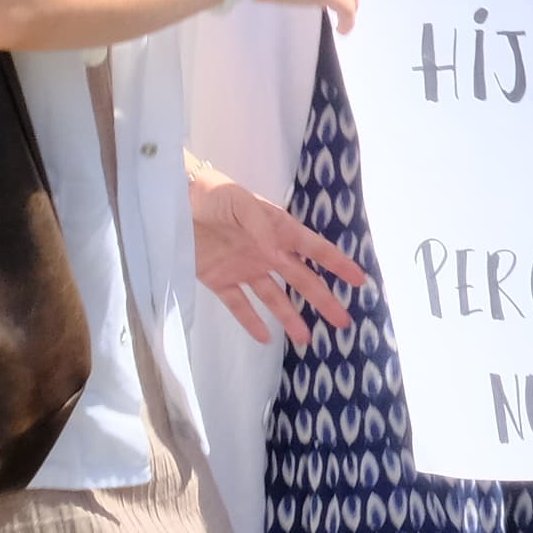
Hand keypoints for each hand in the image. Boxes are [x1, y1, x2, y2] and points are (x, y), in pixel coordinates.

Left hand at [187, 163, 367, 349]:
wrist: (173, 200)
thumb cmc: (211, 193)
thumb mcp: (240, 202)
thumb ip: (263, 227)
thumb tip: (282, 256)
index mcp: (278, 230)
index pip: (315, 250)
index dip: (338, 265)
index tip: (359, 281)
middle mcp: (267, 252)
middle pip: (301, 280)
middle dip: (323, 299)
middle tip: (343, 321)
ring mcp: (245, 268)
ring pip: (274, 297)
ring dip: (291, 317)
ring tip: (307, 340)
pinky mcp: (219, 280)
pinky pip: (239, 304)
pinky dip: (251, 321)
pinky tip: (265, 338)